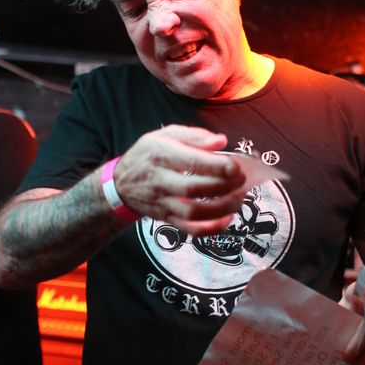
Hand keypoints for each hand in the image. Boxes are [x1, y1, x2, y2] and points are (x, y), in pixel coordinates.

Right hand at [112, 125, 247, 235]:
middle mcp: (160, 181)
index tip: (236, 165)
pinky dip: (212, 228)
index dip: (215, 166)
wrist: (121, 183)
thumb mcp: (165, 135)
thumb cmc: (148, 155)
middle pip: (193, 189)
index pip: (189, 162)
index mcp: (160, 155)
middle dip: (223, 186)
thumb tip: (220, 141)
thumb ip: (194, 136)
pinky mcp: (168, 219)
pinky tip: (227, 218)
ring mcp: (163, 203)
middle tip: (242, 179)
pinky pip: (190, 229)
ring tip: (239, 197)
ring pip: (193, 212)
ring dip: (221, 208)